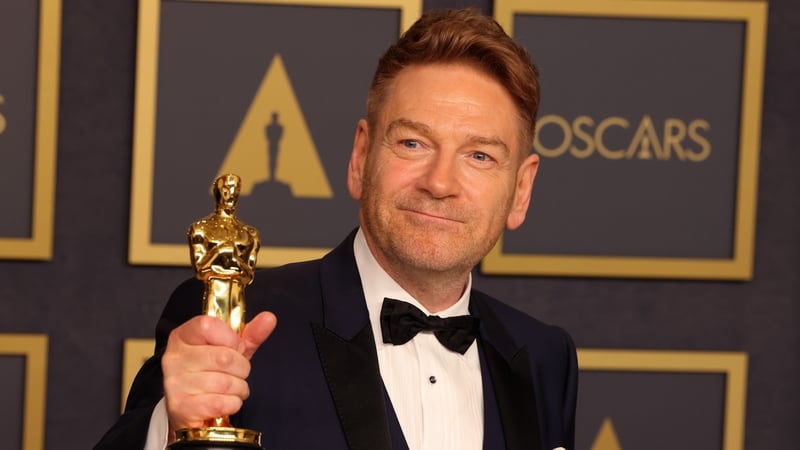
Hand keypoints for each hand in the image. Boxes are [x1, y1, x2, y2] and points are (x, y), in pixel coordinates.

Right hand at [162, 311, 276, 430]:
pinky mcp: (182, 407)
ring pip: (225, 383)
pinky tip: (225, 401)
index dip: (232, 339)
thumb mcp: (229, 349)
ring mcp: (176, 383)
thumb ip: (249, 334)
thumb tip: (269, 318)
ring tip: (232, 389)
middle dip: (242, 368)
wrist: (189, 408)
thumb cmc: (210, 373)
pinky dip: (232, 403)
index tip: (236, 348)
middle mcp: (175, 358)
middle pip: (224, 357)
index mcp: (183, 336)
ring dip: (239, 388)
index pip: (208, 326)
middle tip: (238, 373)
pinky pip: (222, 403)